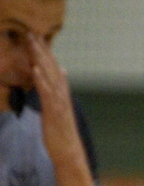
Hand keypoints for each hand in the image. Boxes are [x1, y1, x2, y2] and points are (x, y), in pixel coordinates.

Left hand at [25, 34, 86, 170]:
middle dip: (41, 50)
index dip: (45, 52)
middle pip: (51, 68)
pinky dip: (41, 80)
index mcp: (62, 94)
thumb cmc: (61, 133)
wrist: (69, 153)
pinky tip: (35, 68)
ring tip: (32, 43)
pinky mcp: (53, 112)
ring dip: (40, 59)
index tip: (37, 37)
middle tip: (33, 32)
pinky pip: (47, 93)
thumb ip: (59, 89)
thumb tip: (62, 72)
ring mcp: (59, 103)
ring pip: (49, 76)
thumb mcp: (59, 108)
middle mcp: (62, 95)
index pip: (53, 68)